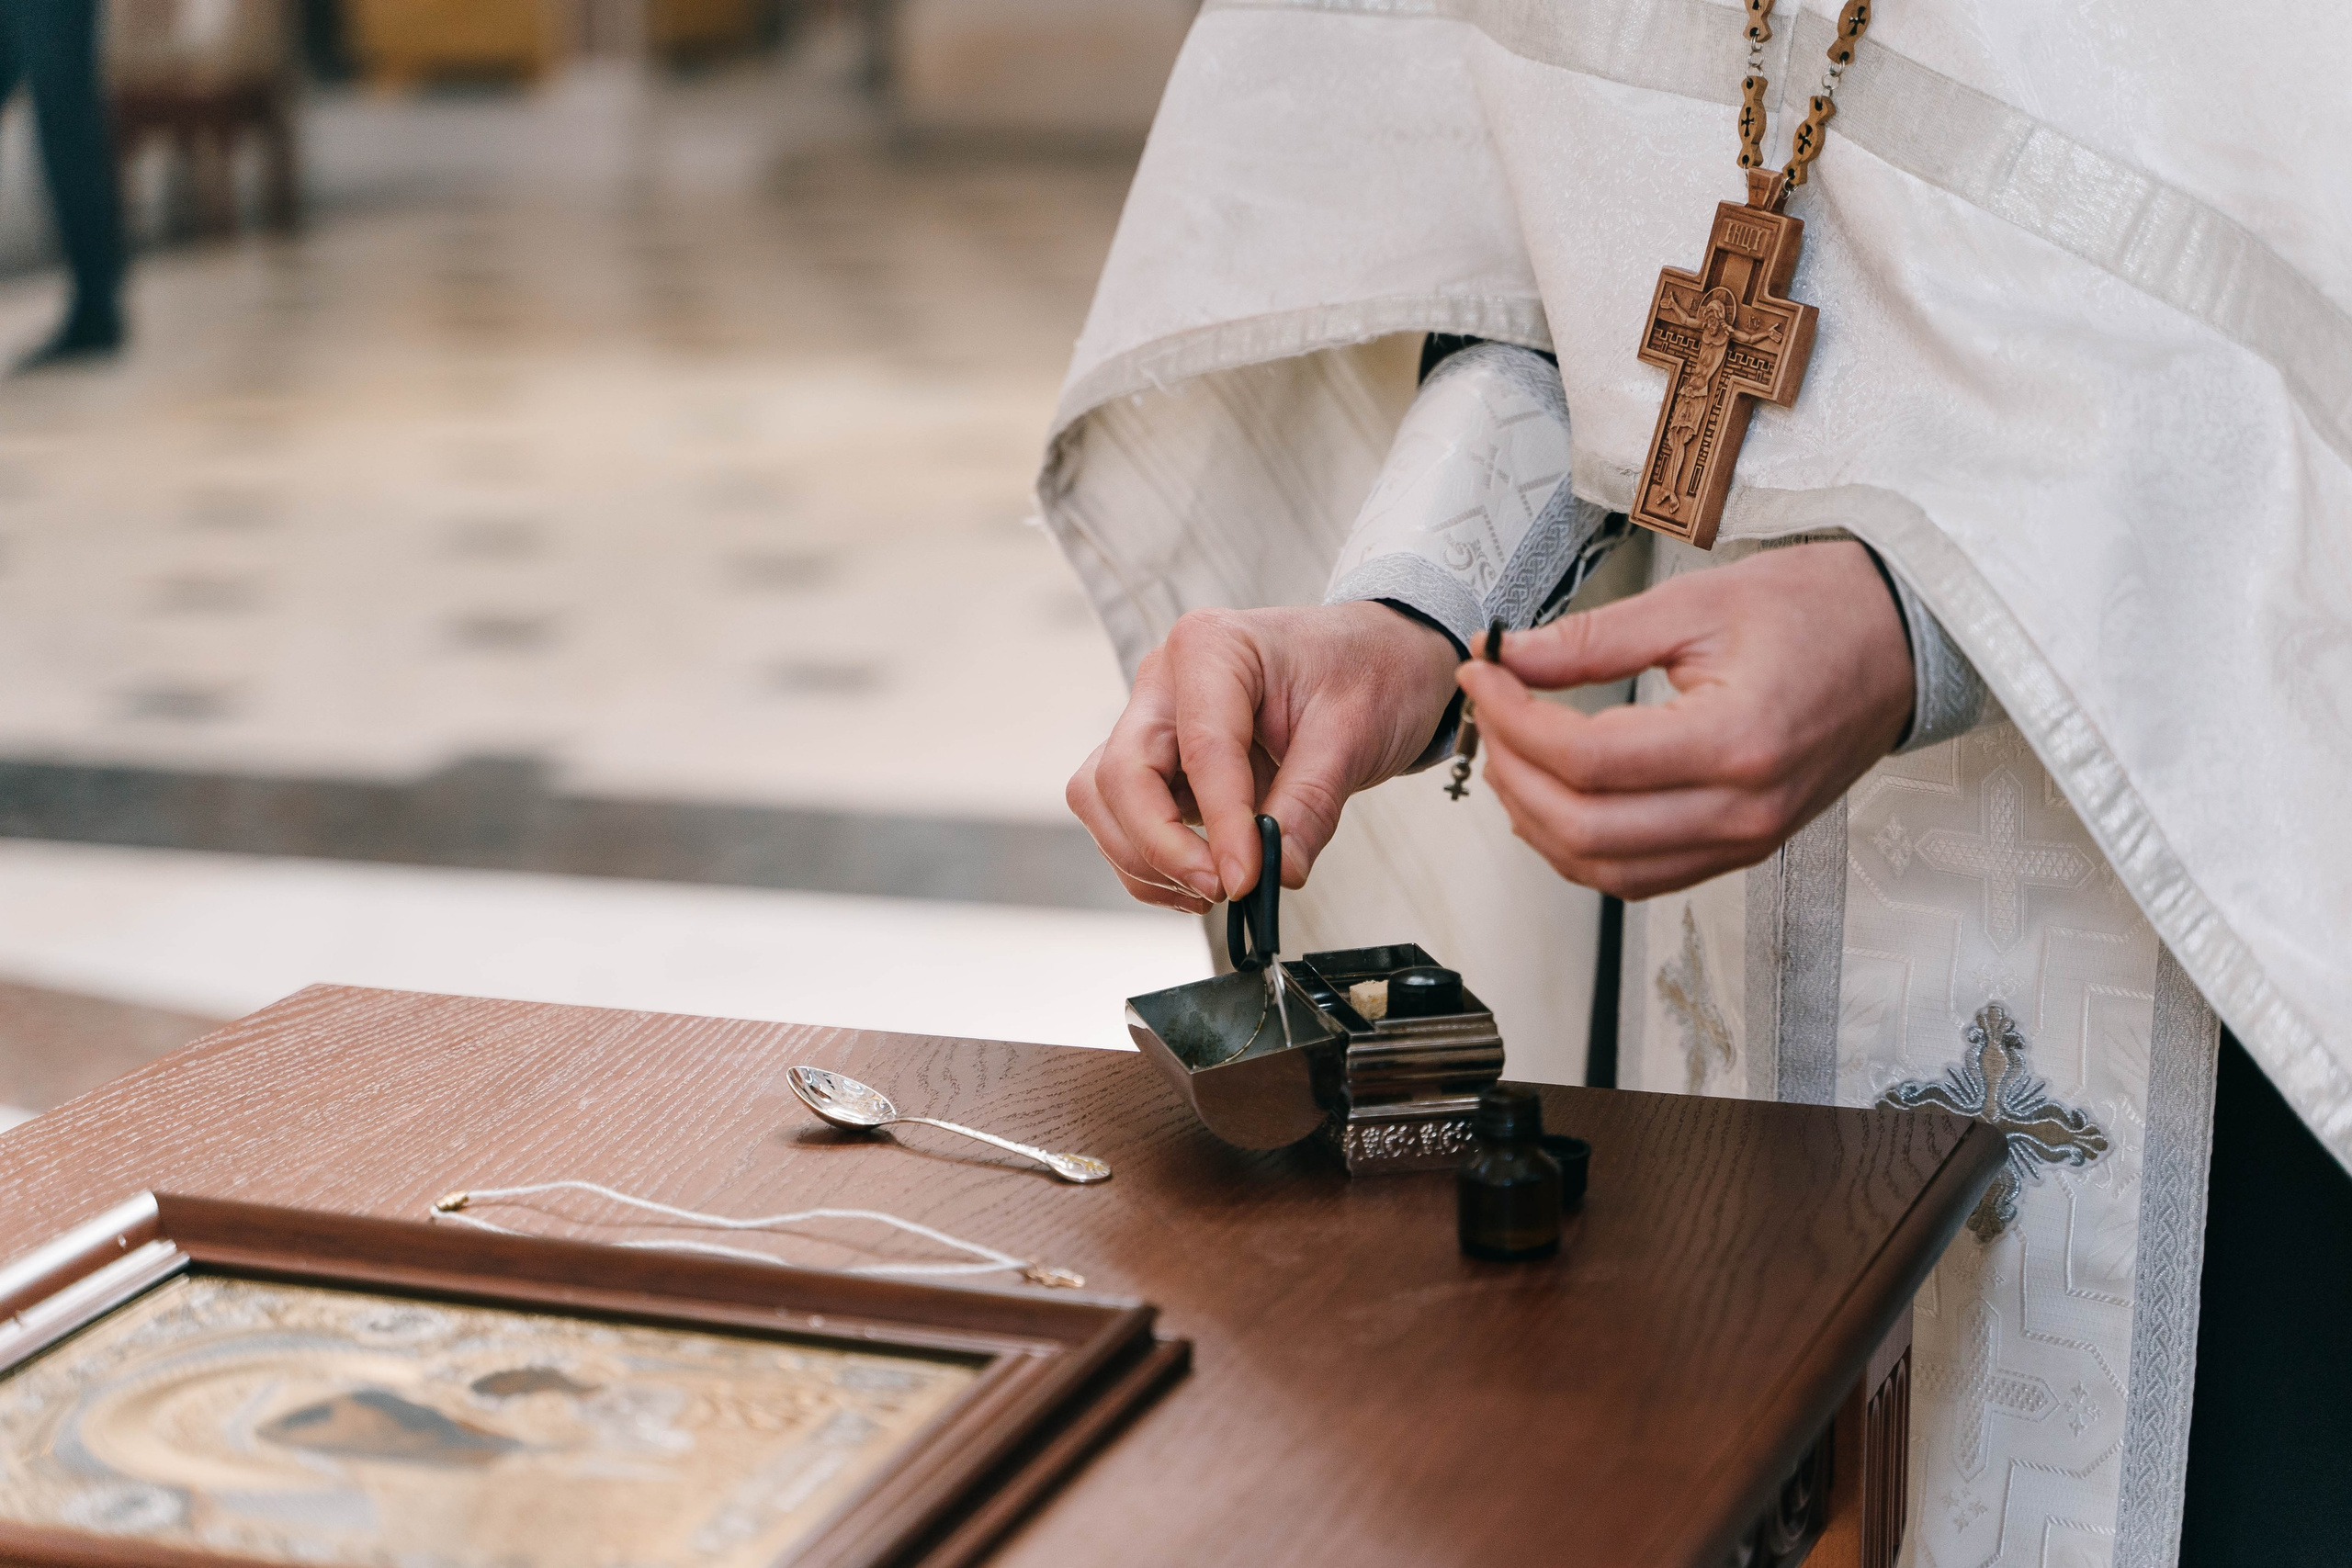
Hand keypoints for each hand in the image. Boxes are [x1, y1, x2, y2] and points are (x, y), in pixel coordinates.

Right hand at [1067, 602, 1461, 912]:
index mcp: (1211, 647)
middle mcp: (1164, 681)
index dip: (1220, 823)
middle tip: (1225, 888)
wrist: (1378, 662)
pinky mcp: (1158, 764)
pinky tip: (1208, 879)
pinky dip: (1153, 863)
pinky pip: (1124, 820)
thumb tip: (1276, 873)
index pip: (1199, 747)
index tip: (1247, 879)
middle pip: (1119, 775)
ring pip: (1103, 802)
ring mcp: (1153, 722)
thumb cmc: (1366, 674)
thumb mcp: (1354, 735)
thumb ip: (1309, 804)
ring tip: (1219, 888)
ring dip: (1147, 860)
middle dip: (1161, 846)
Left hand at [1457, 541, 1912, 900]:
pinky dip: (1582, 849)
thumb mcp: (1698, 603)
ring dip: (1538, 822)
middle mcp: (1743, 809)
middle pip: (1584, 829)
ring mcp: (1746, 839)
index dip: (1514, 721)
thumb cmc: (1820, 611)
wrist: (1901, 642)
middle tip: (1488, 715)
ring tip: (1510, 756)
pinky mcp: (1743, 847)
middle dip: (1513, 772)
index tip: (1483, 676)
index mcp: (1736, 741)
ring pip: (1605, 870)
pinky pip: (1642, 877)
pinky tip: (1554, 800)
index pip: (1587, 760)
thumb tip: (1511, 655)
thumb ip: (1595, 639)